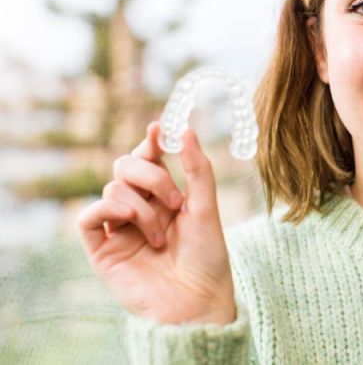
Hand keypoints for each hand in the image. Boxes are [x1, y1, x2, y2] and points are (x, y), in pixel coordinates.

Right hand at [76, 122, 235, 323]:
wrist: (197, 301)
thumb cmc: (206, 257)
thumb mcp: (207, 208)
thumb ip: (197, 169)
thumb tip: (185, 129)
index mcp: (164, 196)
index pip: (149, 158)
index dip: (151, 141)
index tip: (160, 127)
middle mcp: (139, 207)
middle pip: (126, 166)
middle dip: (151, 175)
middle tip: (176, 201)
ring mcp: (118, 227)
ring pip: (112, 190)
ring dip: (142, 209)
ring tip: (161, 237)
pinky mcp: (101, 249)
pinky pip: (88, 217)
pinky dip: (107, 211)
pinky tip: (129, 221)